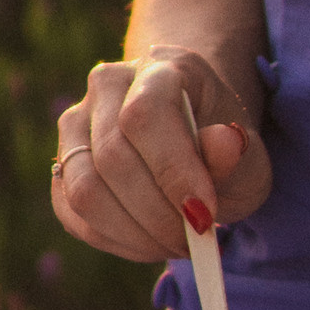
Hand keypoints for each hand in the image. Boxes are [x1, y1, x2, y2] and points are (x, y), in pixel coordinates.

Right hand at [52, 47, 273, 264]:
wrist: (193, 133)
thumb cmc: (222, 148)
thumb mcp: (247, 154)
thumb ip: (237, 153)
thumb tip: (227, 143)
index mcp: (161, 67)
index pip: (145, 114)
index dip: (172, 170)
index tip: (202, 216)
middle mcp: (109, 85)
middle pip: (112, 157)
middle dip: (156, 214)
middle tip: (192, 241)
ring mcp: (77, 122)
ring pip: (84, 190)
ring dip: (133, 233)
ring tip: (172, 243)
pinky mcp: (63, 163)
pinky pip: (72, 213)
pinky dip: (113, 240)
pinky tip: (148, 242)